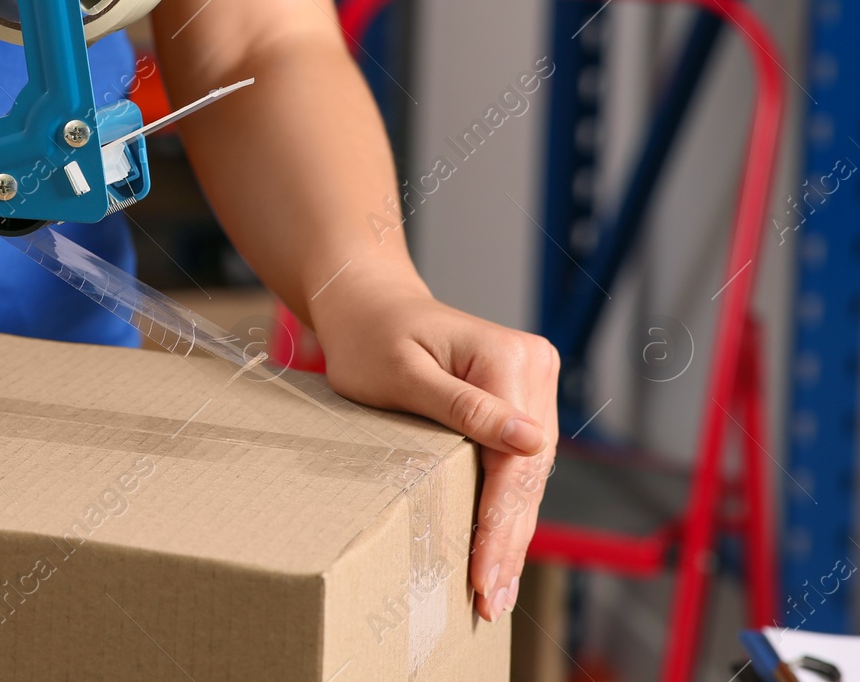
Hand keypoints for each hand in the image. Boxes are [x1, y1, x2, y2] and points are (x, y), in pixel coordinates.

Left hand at [310, 262, 559, 622]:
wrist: (368, 302)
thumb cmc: (371, 334)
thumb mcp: (405, 374)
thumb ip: (466, 408)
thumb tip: (532, 443)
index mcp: (511, 360)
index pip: (515, 459)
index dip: (500, 522)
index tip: (485, 573)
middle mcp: (534, 369)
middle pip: (527, 473)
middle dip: (507, 539)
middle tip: (491, 600)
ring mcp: (531, 384)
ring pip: (527, 475)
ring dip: (511, 533)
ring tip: (497, 591)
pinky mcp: (519, 399)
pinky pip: (517, 464)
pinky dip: (506, 508)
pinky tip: (499, 550)